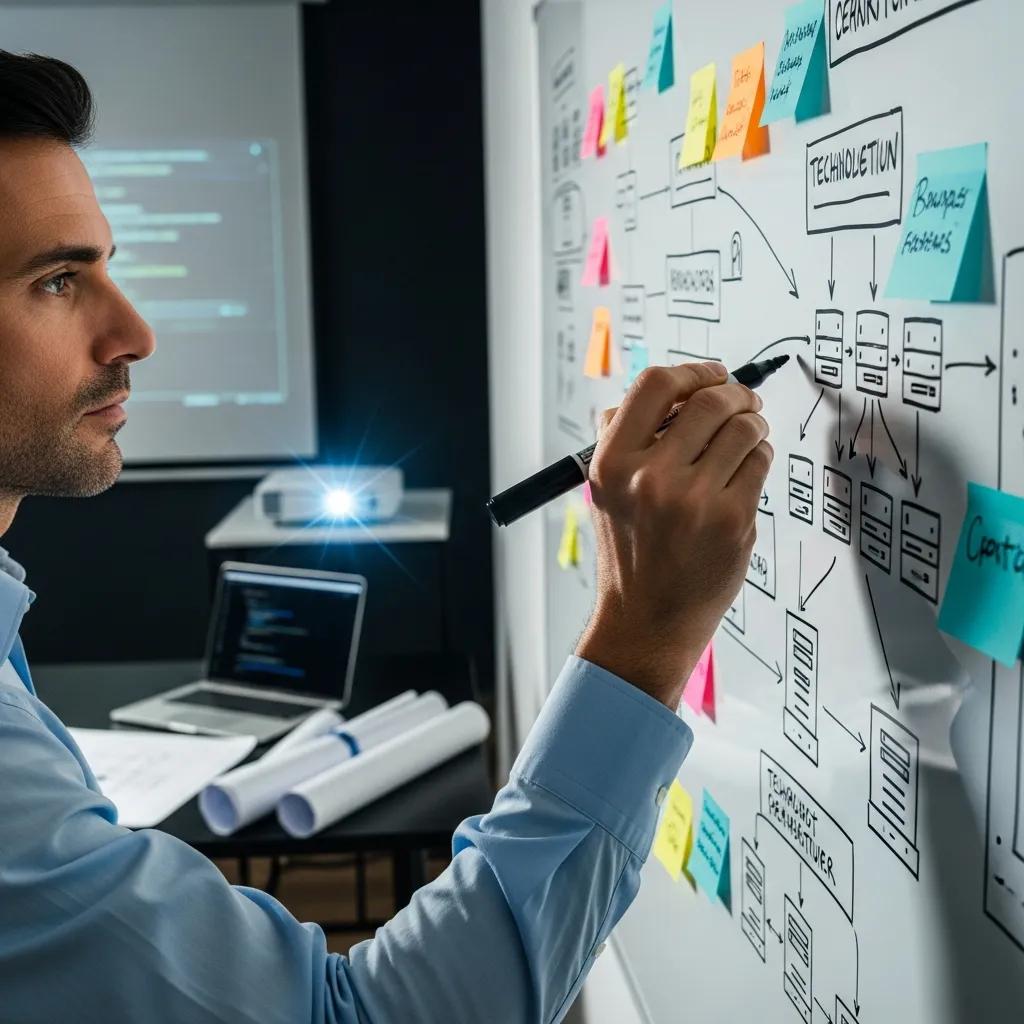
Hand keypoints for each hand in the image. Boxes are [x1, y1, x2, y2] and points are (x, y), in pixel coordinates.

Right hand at [575, 361, 772, 708]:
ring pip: (743, 426)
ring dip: (752, 423)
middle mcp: (649, 478)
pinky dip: (760, 456)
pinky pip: (760, 461)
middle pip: (709, 398)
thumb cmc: (631, 551)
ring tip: (747, 436)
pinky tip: (747, 469)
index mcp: (612, 463)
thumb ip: (624, 435)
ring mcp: (693, 500)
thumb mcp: (605, 489)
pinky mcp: (732, 520)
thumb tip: (671, 386)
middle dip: (734, 393)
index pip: (655, 384)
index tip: (710, 375)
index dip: (691, 370)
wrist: (647, 619)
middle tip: (742, 402)